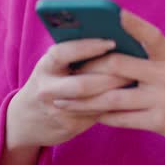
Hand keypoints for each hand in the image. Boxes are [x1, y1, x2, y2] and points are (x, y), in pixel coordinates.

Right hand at [7, 38, 134, 149]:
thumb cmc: (51, 82)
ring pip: (93, 103)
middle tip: (134, 68)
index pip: (62, 53)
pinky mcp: (70, 126)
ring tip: (137, 81)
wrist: (27, 120)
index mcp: (45, 67)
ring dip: (117, 92)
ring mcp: (58, 110)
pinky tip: (131, 98)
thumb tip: (112, 38)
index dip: (87, 47)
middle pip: (82, 84)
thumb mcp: (54, 66)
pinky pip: (98, 115)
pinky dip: (116, 105)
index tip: (111, 42)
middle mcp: (47, 89)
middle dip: (110, 77)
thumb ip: (74, 55)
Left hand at [53, 10, 164, 158]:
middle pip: (119, 66)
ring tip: (65, 98)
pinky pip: (122, 119)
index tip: (113, 12)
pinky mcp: (159, 122)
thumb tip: (116, 44)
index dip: (132, 23)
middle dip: (90, 67)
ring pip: (113, 97)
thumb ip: (153, 53)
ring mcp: (163, 99)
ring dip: (85, 99)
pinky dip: (102, 116)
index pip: (151, 34)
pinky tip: (88, 114)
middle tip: (69, 69)